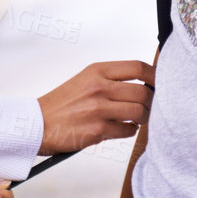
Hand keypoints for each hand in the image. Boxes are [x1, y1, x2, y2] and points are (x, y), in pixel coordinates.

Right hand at [37, 60, 154, 154]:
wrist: (37, 124)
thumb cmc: (63, 103)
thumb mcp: (85, 80)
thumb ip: (111, 79)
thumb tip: (145, 83)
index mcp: (96, 70)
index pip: (137, 67)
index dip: (155, 76)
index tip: (160, 83)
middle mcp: (98, 86)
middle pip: (143, 91)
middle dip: (151, 102)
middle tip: (149, 107)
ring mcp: (98, 108)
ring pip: (139, 112)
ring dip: (142, 118)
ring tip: (136, 118)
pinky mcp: (98, 130)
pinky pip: (128, 130)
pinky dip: (129, 130)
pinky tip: (121, 128)